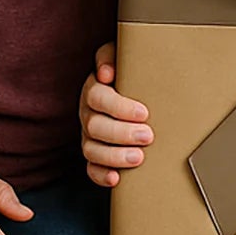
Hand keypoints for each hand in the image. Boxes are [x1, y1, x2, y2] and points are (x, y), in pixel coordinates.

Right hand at [81, 43, 153, 187]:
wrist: (135, 88)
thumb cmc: (132, 72)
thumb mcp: (124, 55)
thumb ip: (112, 56)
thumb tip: (106, 71)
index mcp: (94, 89)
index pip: (98, 98)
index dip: (119, 106)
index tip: (143, 112)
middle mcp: (87, 113)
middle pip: (94, 126)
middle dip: (122, 134)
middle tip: (148, 136)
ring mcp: (89, 135)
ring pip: (91, 149)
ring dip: (114, 156)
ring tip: (138, 158)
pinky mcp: (94, 153)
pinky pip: (91, 168)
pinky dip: (101, 175)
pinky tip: (116, 178)